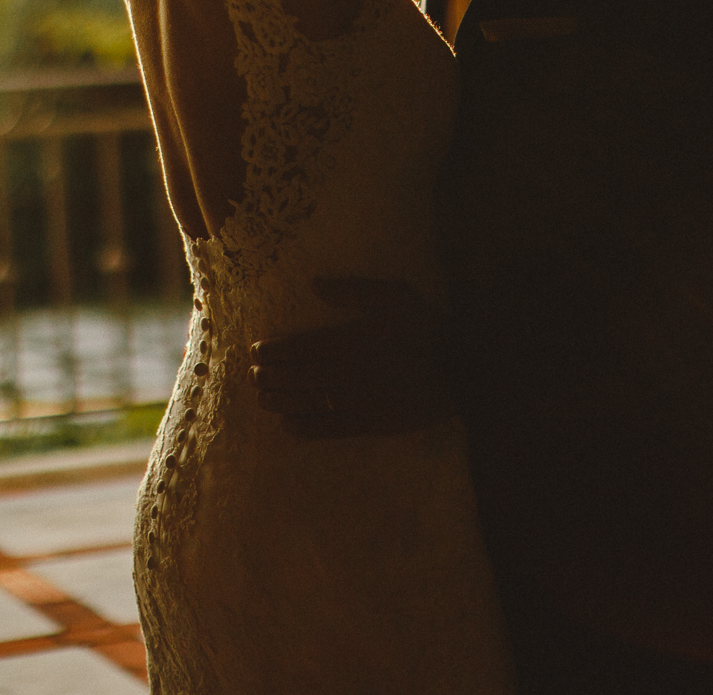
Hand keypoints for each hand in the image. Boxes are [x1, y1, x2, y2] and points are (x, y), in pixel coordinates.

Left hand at [249, 275, 453, 439]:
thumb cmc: (428, 328)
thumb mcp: (394, 295)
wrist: (461, 370)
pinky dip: (306, 428)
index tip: (255, 350)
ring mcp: (355, 401)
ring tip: (262, 399)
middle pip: (296, 377)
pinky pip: (329, 429)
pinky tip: (289, 428)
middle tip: (251, 375)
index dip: (273, 350)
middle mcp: (344, 373)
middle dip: (269, 376)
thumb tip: (314, 284)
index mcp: (347, 341)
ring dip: (280, 401)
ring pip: (306, 403)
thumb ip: (352, 290)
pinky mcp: (369, 423)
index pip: (298, 347)